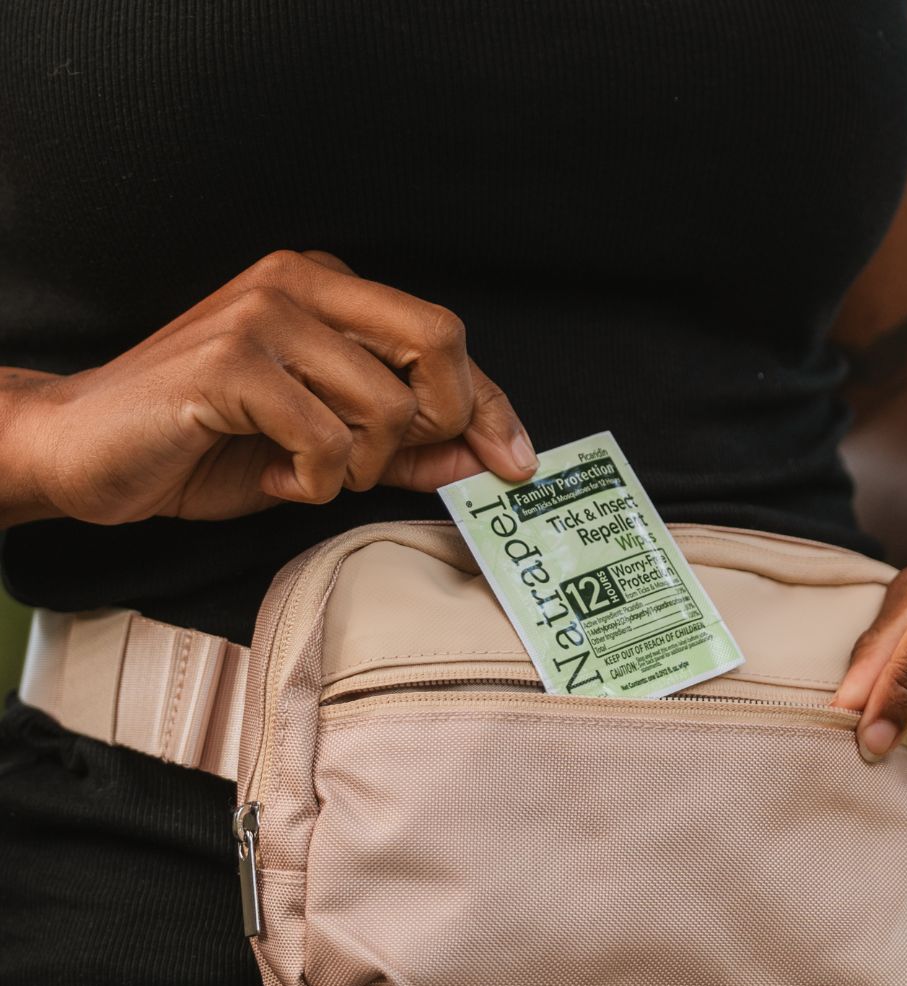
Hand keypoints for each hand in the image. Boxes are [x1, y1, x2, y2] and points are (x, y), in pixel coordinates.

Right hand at [1, 249, 537, 525]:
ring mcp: (264, 314)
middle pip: (439, 342)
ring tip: (305, 469)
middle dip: (436, 423)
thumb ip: (405, 448)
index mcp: (328, 289)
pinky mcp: (231, 360)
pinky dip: (312, 480)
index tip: (515, 460)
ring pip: (386, 404)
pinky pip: (326, 438)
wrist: (89, 450)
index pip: (443, 337)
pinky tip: (273, 473)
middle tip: (378, 461)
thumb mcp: (325, 450)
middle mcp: (302, 282)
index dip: (490, 404)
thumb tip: (483, 457)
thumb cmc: (207, 441)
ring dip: (359, 466)